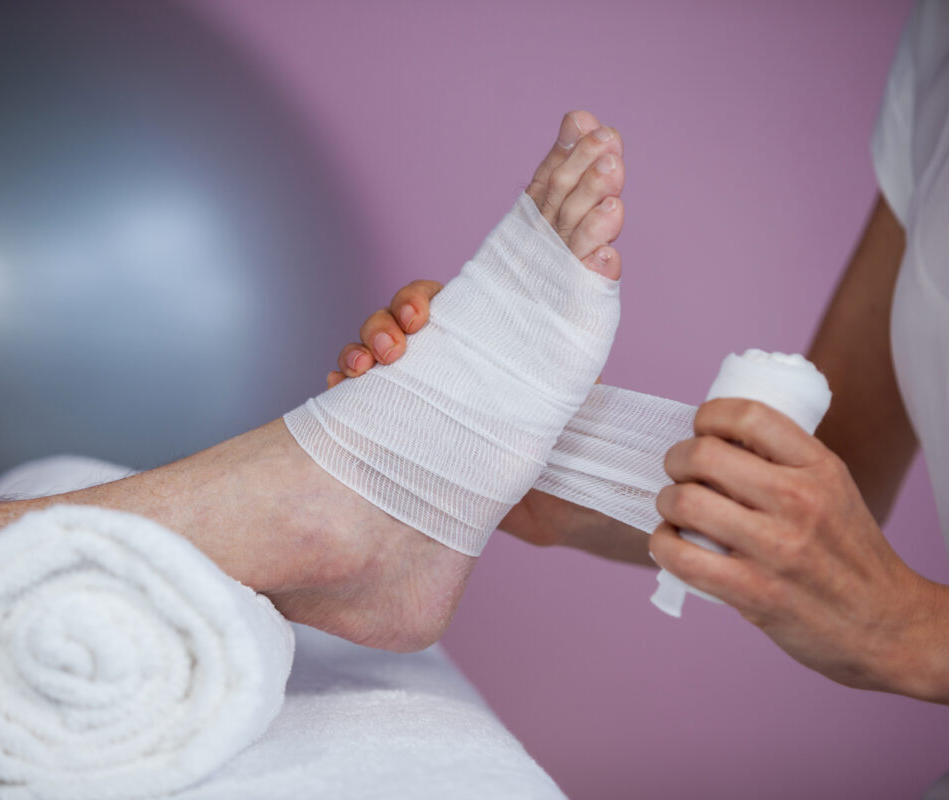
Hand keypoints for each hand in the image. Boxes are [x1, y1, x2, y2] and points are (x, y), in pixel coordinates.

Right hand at [325, 283, 648, 563]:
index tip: (420, 316)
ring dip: (357, 352)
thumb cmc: (568, 441)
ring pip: (367, 354)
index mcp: (473, 343)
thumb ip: (577, 333)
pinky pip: (353, 404)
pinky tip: (342, 394)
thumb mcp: (574, 382)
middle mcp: (438, 363)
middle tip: (395, 348)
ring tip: (363, 372)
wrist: (556, 509)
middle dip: (382, 324)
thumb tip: (607, 262)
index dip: (417, 299)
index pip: (434, 301)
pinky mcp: (394, 432)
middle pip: (391, 320)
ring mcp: (412, 396)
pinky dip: (342, 391)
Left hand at [650, 397, 938, 694]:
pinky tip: (671, 543)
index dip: (709, 416)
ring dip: (666, 502)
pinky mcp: (754, 591)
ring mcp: (775, 547)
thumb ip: (784, 463)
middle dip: (676, 459)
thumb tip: (717, 440)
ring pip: (684, 501)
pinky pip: (681, 556)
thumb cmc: (850, 555)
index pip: (748, 415)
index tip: (701, 429)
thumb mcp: (834, 490)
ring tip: (675, 509)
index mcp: (819, 468)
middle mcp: (798, 500)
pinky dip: (663, 545)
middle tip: (679, 473)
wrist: (887, 625)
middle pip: (703, 455)